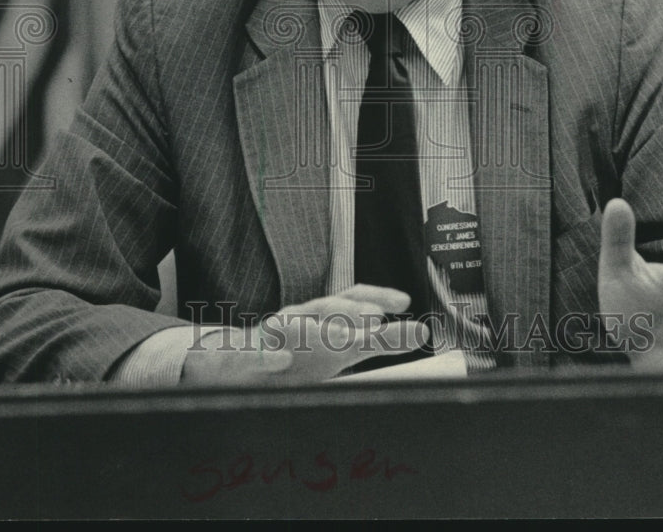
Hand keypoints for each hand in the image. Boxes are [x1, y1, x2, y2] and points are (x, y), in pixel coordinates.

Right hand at [180, 284, 428, 385]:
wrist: (239, 365)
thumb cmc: (300, 355)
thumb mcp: (345, 349)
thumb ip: (382, 341)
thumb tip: (423, 331)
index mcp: (324, 317)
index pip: (351, 299)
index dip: (377, 296)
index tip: (405, 301)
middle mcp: (299, 319)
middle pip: (325, 308)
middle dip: (350, 310)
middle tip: (375, 318)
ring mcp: (271, 336)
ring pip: (292, 326)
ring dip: (316, 330)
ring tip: (342, 338)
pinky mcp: (244, 358)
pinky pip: (255, 355)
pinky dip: (268, 356)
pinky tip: (283, 361)